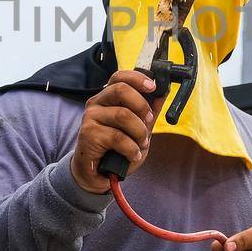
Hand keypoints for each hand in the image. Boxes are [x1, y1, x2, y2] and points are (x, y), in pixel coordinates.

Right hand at [70, 70, 157, 192]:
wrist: (97, 174)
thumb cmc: (117, 149)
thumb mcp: (138, 129)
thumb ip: (148, 112)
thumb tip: (163, 94)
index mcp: (108, 97)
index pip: (120, 77)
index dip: (137, 78)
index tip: (153, 86)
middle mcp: (96, 103)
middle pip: (121, 90)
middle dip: (141, 106)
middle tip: (148, 121)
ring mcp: (90, 117)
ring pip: (122, 115)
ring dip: (139, 132)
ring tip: (141, 144)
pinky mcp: (88, 134)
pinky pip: (117, 137)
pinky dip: (131, 149)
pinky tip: (133, 155)